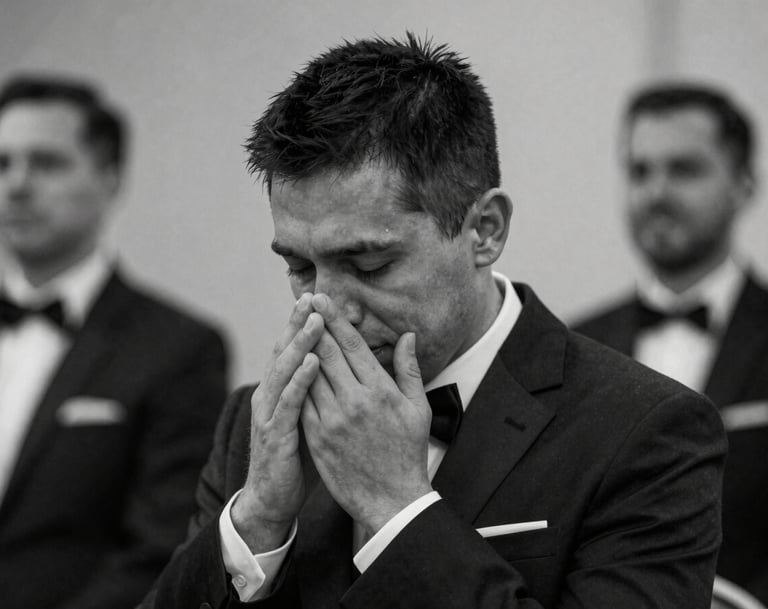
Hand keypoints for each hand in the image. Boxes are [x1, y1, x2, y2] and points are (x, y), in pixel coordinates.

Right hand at [231, 293, 323, 551]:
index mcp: (281, 389)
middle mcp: (270, 395)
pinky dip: (299, 380)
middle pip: (285, 351)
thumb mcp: (309, 416)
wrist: (273, 498)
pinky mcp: (275, 434)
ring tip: (316, 321)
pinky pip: (288, 403)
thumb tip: (338, 363)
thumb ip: (320, 388)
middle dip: (298, 324)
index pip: (293, 348)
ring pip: (284, 370)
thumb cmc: (296, 456)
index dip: (303, 324)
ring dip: (299, 344)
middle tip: (313, 297)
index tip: (320, 298)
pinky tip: (313, 363)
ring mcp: (270, 413)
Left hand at [301, 293, 432, 538]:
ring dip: (300, 349)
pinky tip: (288, 365)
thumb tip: (406, 336)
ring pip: (310, 375)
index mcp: (379, 391)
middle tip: (302, 303)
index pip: (353, 346)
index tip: (322, 299)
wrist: (391, 498)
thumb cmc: (408, 451)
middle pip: (326, 354)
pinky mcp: (318, 437)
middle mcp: (354, 401)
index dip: (335, 320)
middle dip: (313, 325)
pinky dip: (295, 381)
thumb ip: (408, 369)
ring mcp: (332, 420)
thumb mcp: (417, 408)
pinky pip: (302, 402)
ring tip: (292, 327)